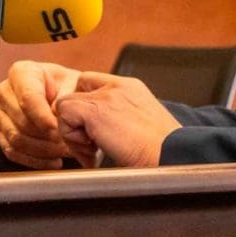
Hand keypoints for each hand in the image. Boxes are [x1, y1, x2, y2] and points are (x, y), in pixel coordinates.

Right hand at [0, 60, 79, 169]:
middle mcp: (6, 92)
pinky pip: (13, 153)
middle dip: (46, 137)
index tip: (57, 128)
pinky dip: (35, 160)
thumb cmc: (68, 87)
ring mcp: (1, 113)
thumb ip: (65, 98)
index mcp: (22, 73)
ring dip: (42, 150)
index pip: (28, 98)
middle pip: (21, 121)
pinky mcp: (1, 133)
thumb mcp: (73, 85)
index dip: (42, 117)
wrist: (65, 95)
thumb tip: (55, 116)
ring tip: (63, 151)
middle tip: (67, 143)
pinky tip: (54, 160)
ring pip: (16, 139)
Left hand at [55, 72, 182, 167]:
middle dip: (77, 119)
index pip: (93, 83)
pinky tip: (92, 148)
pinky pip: (64, 115)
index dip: (87, 106)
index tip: (95, 132)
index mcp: (130, 87)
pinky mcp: (95, 110)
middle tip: (91, 144)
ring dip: (73, 131)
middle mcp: (117, 86)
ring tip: (94, 150)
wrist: (171, 154)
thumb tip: (103, 131)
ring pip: (66, 104)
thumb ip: (123, 118)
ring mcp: (106, 96)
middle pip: (76, 91)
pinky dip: (71, 136)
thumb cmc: (162, 150)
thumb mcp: (144, 124)